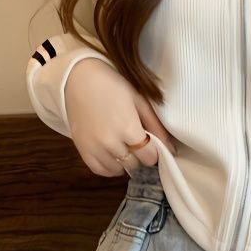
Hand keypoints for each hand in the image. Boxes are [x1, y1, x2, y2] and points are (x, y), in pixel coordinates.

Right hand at [64, 58, 177, 175]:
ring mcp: (94, 148)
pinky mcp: (82, 150)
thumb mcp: (139, 101)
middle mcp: (110, 142)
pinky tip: (114, 156)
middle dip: (140, 155)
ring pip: (119, 169)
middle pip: (135, 164)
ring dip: (125, 162)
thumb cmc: (112, 86)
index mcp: (128, 128)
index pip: (149, 156)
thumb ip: (156, 126)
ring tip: (124, 146)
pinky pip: (100, 170)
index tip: (151, 144)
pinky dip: (110, 167)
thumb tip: (171, 149)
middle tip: (137, 142)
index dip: (154, 151)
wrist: (78, 79)